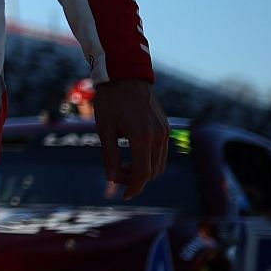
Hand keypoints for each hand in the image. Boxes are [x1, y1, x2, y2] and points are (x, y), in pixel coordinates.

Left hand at [93, 79, 168, 200]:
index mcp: (142, 137)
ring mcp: (165, 131)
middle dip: (136, 179)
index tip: (123, 195)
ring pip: (159, 163)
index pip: (143, 174)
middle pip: (153, 172)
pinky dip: (150, 159)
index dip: (134, 187)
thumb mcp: (104, 129)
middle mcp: (158, 136)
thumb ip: (110, 156)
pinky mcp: (166, 127)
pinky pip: (161, 151)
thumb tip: (113, 180)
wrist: (125, 75)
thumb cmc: (110, 100)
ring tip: (123, 165)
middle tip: (117, 175)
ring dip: (144, 170)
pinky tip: (133, 154)